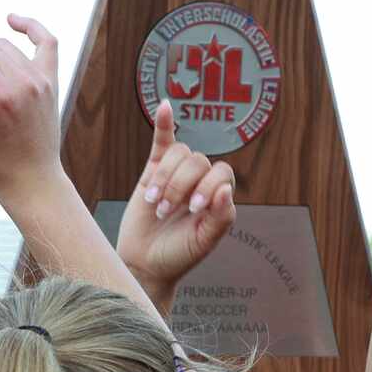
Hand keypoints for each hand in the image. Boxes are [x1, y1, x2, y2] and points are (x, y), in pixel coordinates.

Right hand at [117, 101, 234, 303]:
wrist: (145, 264)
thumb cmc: (178, 256)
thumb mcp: (203, 243)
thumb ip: (220, 218)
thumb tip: (225, 188)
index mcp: (218, 198)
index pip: (221, 173)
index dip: (207, 186)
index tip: (193, 209)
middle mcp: (201, 182)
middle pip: (197, 161)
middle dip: (180, 185)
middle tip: (166, 211)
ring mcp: (177, 174)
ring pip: (178, 154)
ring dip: (165, 178)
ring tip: (155, 204)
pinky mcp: (154, 171)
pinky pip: (162, 141)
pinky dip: (164, 123)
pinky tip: (165, 106)